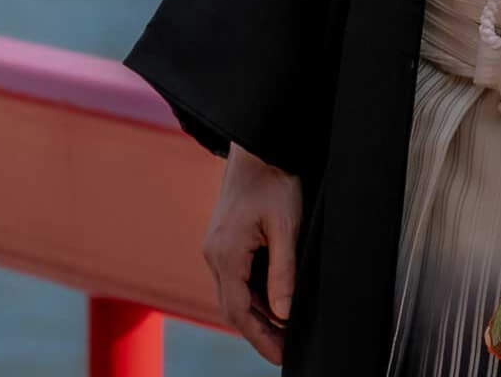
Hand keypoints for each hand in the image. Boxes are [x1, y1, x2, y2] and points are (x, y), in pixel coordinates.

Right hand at [202, 143, 301, 363]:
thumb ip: (283, 272)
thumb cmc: (274, 180)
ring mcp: (216, 247)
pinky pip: (236, 278)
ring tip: (286, 332)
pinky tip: (276, 302)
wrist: (258, 145)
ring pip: (234, 294)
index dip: (260, 338)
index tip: (280, 357)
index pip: (239, 312)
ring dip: (258, 314)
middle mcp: (214, 254)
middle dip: (259, 333)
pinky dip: (255, 295)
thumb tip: (284, 313)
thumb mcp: (286, 226)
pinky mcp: (224, 240)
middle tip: (285, 352)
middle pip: (232, 308)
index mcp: (226, 254)